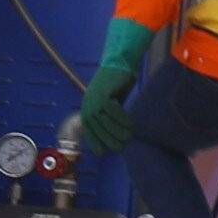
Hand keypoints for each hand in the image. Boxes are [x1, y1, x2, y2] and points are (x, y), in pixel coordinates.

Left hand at [81, 16, 155, 152]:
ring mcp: (94, 100)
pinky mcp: (103, 94)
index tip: (104, 153)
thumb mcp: (111, 106)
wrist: (119, 63)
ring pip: (106, 123)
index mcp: (87, 110)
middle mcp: (87, 107)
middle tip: (124, 146)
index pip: (90, 133)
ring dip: (119, 131)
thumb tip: (114, 139)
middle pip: (99, 130)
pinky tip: (130, 123)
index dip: (97, 144)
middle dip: (111, 140)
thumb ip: (109, 120)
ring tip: (130, 136)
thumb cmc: (116, 86)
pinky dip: (122, 118)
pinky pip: (113, 111)